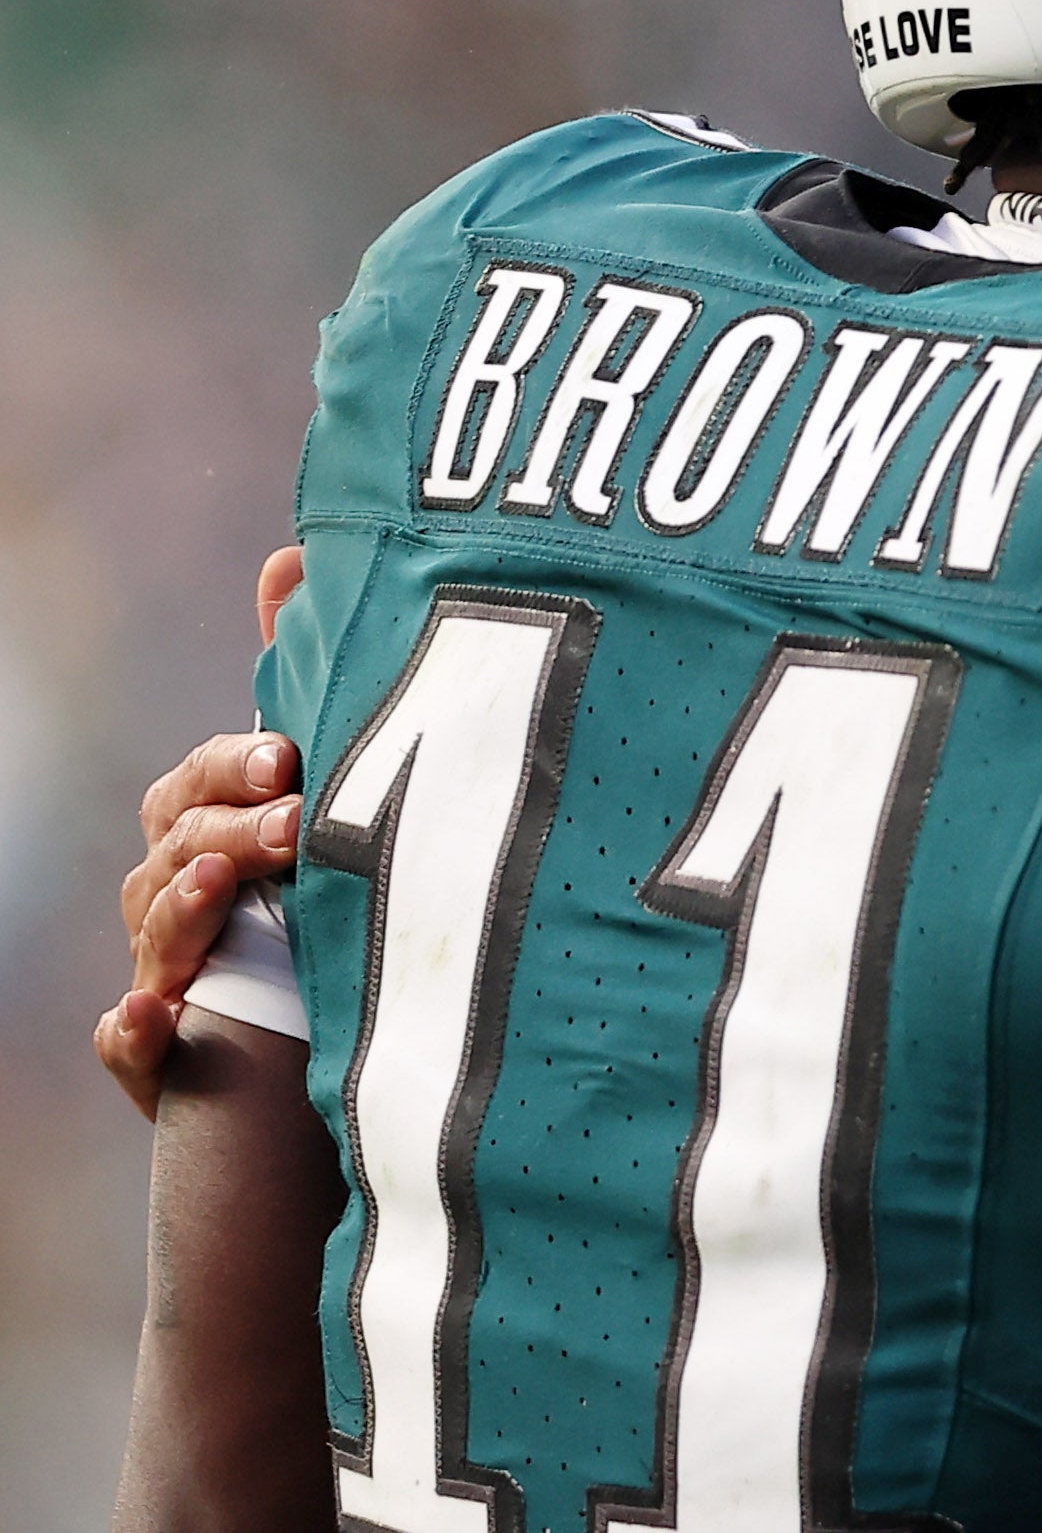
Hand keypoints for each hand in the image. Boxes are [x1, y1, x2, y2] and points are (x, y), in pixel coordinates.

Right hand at [94, 546, 306, 1119]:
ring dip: (188, 904)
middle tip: (301, 821)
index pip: (200, 782)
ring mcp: (168, 974)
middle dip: (232, 829)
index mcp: (205, 829)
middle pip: (178, 849)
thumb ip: (301, 680)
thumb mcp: (325, 791)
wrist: (337, 1034)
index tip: (291, 758)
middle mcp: (177, 896)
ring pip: (157, 932)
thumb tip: (289, 556)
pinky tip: (155, 1015)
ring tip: (229, 881)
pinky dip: (134, 1032)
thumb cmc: (323, 890)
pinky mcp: (166, 1059)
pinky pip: (129, 1047)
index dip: (237, 765)